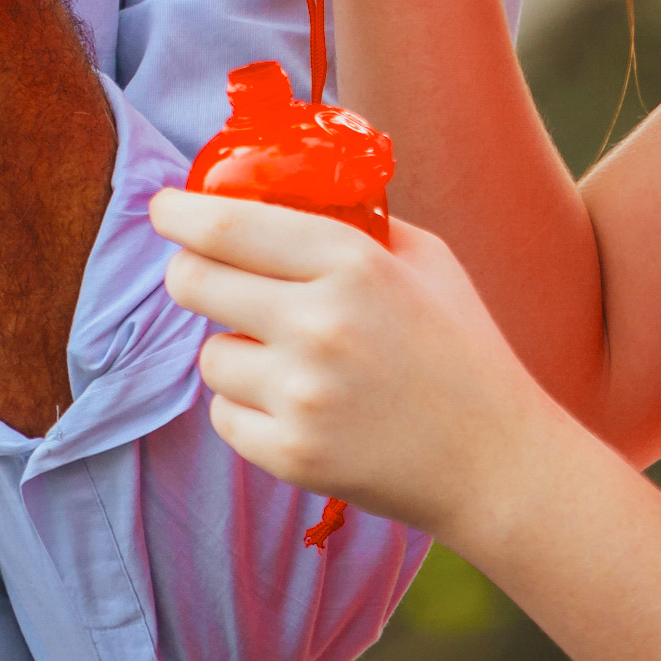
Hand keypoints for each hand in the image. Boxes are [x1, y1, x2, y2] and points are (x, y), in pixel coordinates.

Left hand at [149, 188, 551, 541]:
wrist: (495, 460)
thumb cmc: (462, 348)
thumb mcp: (426, 259)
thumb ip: (352, 224)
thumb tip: (272, 199)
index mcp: (353, 263)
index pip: (228, 226)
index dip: (179, 214)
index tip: (164, 209)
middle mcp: (319, 324)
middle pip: (195, 283)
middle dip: (190, 273)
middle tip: (204, 276)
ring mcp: (301, 396)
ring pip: (209, 356)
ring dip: (234, 351)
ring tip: (289, 361)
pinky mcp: (290, 455)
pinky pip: (225, 416)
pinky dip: (250, 408)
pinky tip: (300, 407)